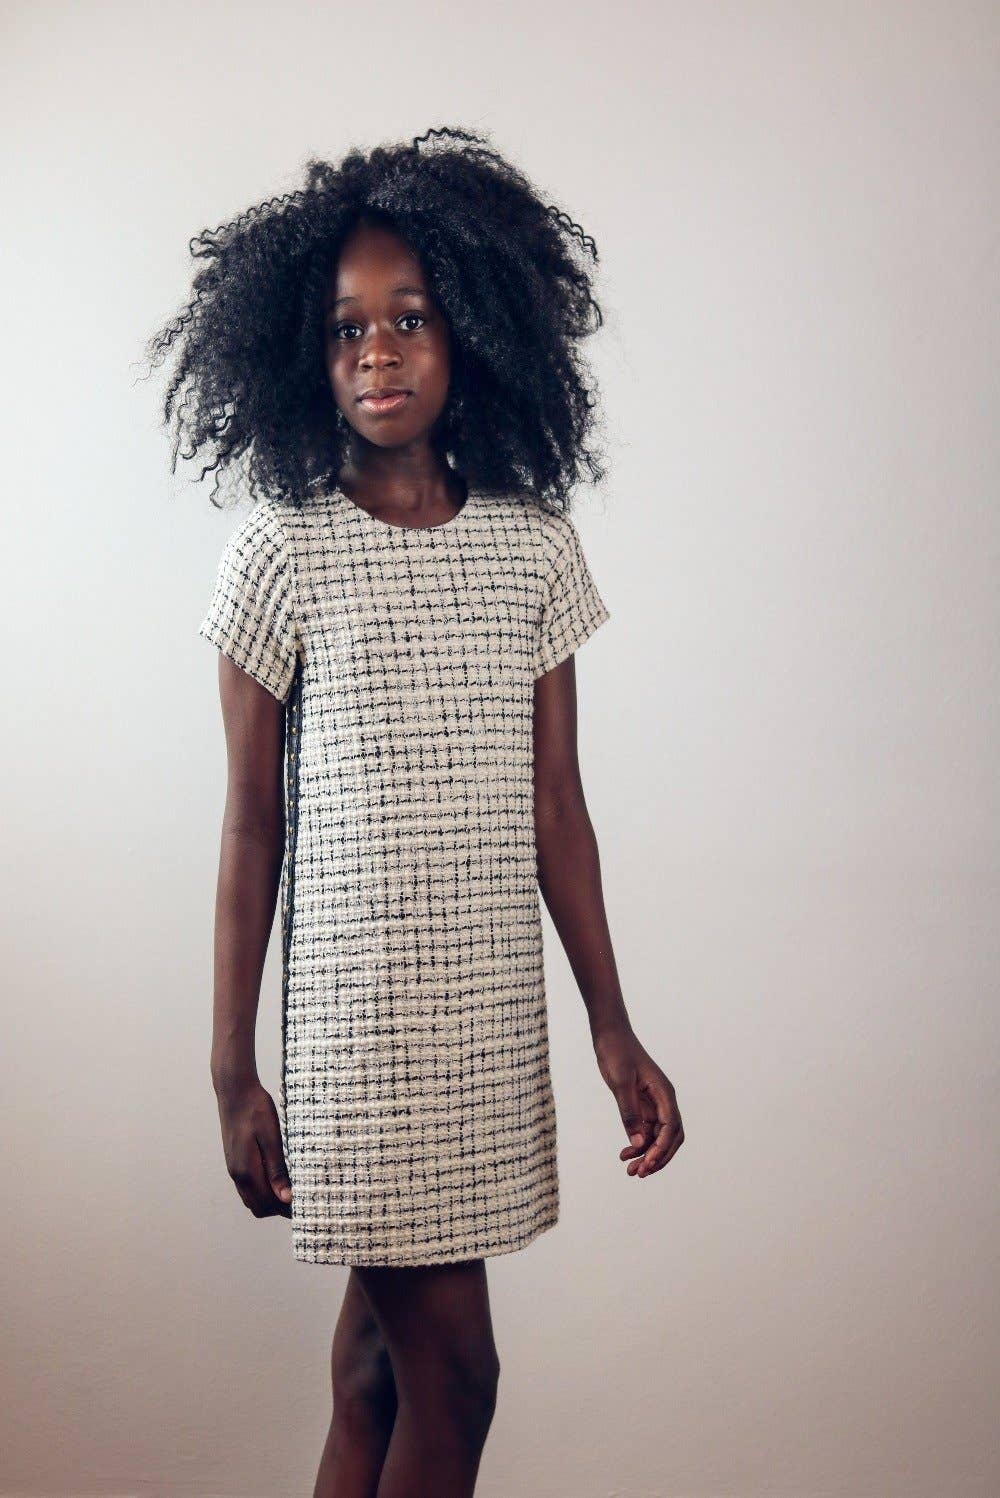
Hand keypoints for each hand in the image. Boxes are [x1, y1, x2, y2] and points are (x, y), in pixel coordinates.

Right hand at [213, 1069, 292, 1217]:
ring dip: (270, 1200)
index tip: (305, 1204)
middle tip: (301, 1197)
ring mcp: (234, 1168)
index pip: (267, 1204)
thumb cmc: (256, 1110)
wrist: (235, 1091)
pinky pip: (248, 1187)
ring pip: (252, 1198)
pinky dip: (262, 1190)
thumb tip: (285, 1198)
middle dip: (279, 1208)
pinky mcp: (235, 1161)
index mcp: (246, 1171)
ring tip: (292, 1188)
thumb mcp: (271, 1138)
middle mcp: (237, 1175)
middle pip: (258, 1207)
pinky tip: (278, 1177)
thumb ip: (277, 1170)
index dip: (285, 1209)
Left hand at [592, 1024, 684, 1177]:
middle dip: (658, 1158)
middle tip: (639, 1173)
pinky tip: (625, 1154)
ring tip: (630, 1171)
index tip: (647, 1164)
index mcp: (664, 1093)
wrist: (610, 1035)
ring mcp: (653, 1104)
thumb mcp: (621, 1082)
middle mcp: (663, 1101)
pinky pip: (645, 1132)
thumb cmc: (617, 1052)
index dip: (662, 1149)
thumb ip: (629, 1112)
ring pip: (657, 1138)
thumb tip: (639, 1142)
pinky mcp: (641, 1106)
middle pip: (671, 1138)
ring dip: (647, 1155)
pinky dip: (638, 1145)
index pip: (671, 1127)